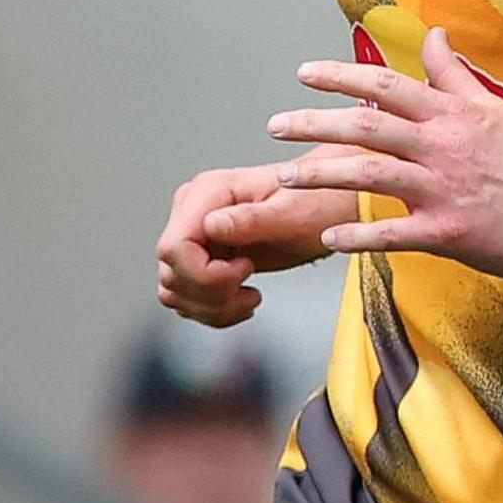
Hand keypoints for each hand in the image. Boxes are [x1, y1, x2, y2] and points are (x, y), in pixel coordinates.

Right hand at [158, 164, 349, 325]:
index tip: (247, 269)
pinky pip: (185, 297)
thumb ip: (252, 219)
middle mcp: (192, 210)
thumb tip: (212, 226)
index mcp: (208, 192)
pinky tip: (242, 301)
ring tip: (250, 299)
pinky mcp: (199, 257)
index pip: (175, 247)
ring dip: (212, 307)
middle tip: (252, 292)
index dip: (205, 273)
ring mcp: (193, 235)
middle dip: (212, 294)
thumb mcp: (294, 213)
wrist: (330, 207)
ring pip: (173, 289)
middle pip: (172, 272)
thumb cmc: (321, 203)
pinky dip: (212, 310)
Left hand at [269, 26, 502, 277]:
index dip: (341, 76)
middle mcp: (442, 146)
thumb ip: (455, 75)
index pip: (386, 84)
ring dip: (321, 174)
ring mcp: (443, 189)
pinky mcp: (448, 232)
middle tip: (275, 125)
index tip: (304, 73)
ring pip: (370, 175)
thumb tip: (434, 34)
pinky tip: (327, 239)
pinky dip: (357, 236)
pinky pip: (392, 233)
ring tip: (285, 178)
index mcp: (452, 115)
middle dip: (314, 123)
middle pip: (367, 126)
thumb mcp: (495, 108)